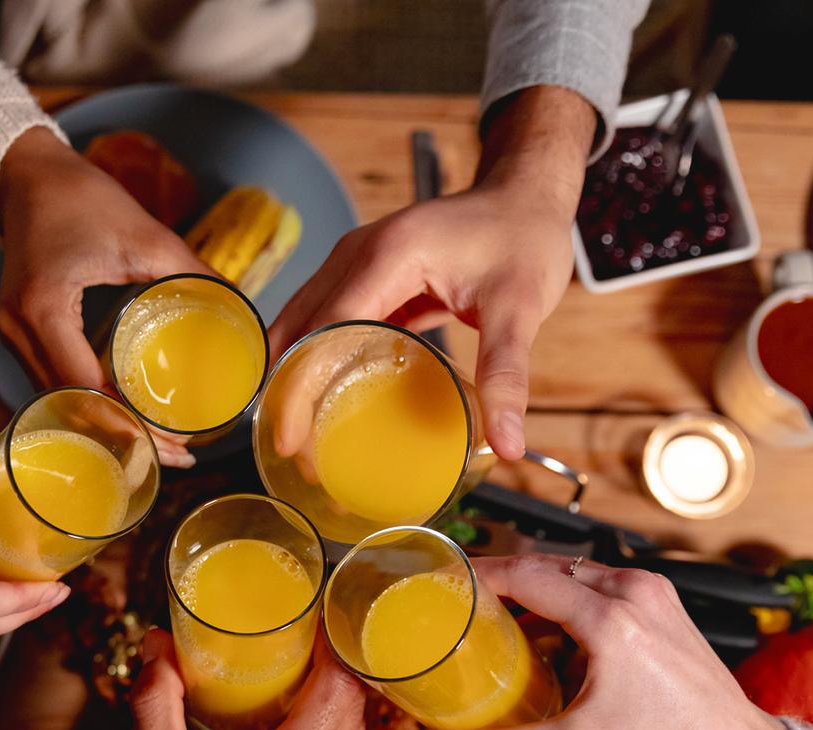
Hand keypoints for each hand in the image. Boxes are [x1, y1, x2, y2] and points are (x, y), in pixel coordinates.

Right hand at [0, 128, 209, 466]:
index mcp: (45, 308)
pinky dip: (90, 400)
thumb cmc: (81, 197)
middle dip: (125, 436)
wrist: (25, 174)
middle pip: (73, 406)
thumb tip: (241, 310)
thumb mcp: (145, 234)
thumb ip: (193, 273)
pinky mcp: (17, 332)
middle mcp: (18, 329)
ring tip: (158, 444)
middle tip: (177, 455)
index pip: (88, 389)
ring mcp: (10, 334)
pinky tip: (125, 413)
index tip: (176, 443)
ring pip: (60, 400)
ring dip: (107, 423)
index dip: (132, 424)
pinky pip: (53, 381)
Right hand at [132, 630, 364, 729]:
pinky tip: (285, 706)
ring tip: (288, 652)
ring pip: (352, 724)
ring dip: (329, 686)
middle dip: (329, 653)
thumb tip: (154, 653)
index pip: (341, 686)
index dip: (335, 638)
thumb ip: (158, 713)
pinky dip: (323, 718)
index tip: (313, 602)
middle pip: (353, 698)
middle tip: (293, 616)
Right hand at [268, 87, 592, 459]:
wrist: (525, 195)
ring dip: (295, 374)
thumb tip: (507, 442)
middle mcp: (358, 253)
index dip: (302, 385)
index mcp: (389, 255)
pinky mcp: (364, 275)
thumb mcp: (521, 309)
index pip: (326, 328)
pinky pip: (326, 320)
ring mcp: (356, 261)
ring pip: (303, 323)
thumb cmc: (524, 239)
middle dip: (286, 388)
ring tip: (298, 435)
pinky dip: (318, 358)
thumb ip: (507, 374)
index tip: (290, 439)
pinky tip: (322, 398)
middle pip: (300, 327)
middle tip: (289, 450)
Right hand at [432, 555, 800, 729]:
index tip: (449, 579)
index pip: (528, 577)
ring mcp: (654, 593)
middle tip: (465, 598)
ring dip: (538, 586)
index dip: (482, 575)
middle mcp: (634, 594)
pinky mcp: (665, 602)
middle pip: (549, 566)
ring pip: (577, 570)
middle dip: (504, 578)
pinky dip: (570, 595)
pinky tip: (549, 627)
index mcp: (610, 621)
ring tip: (501, 612)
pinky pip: (603, 582)